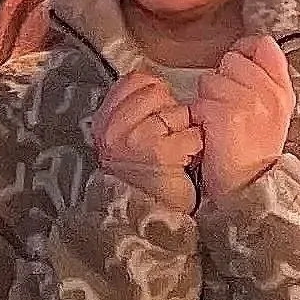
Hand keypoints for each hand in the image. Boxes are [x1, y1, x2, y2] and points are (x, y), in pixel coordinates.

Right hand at [92, 70, 203, 215]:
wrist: (148, 219)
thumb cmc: (146, 177)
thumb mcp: (129, 139)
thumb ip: (136, 109)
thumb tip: (156, 81)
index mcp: (104, 121)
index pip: (135, 80)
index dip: (156, 94)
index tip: (158, 117)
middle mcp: (113, 128)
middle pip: (157, 91)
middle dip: (171, 112)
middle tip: (167, 139)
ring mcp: (134, 139)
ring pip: (177, 111)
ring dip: (185, 132)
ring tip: (176, 154)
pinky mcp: (159, 152)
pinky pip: (191, 133)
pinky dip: (195, 147)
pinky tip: (184, 163)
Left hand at [192, 35, 294, 204]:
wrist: (249, 187)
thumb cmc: (254, 153)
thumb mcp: (274, 114)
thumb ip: (266, 81)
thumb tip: (250, 50)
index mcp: (282, 90)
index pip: (263, 45)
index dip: (244, 51)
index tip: (237, 68)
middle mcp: (268, 92)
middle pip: (232, 58)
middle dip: (222, 79)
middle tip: (227, 107)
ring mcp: (246, 101)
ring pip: (210, 78)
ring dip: (207, 99)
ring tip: (218, 122)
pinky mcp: (223, 113)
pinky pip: (200, 100)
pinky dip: (199, 117)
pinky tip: (209, 133)